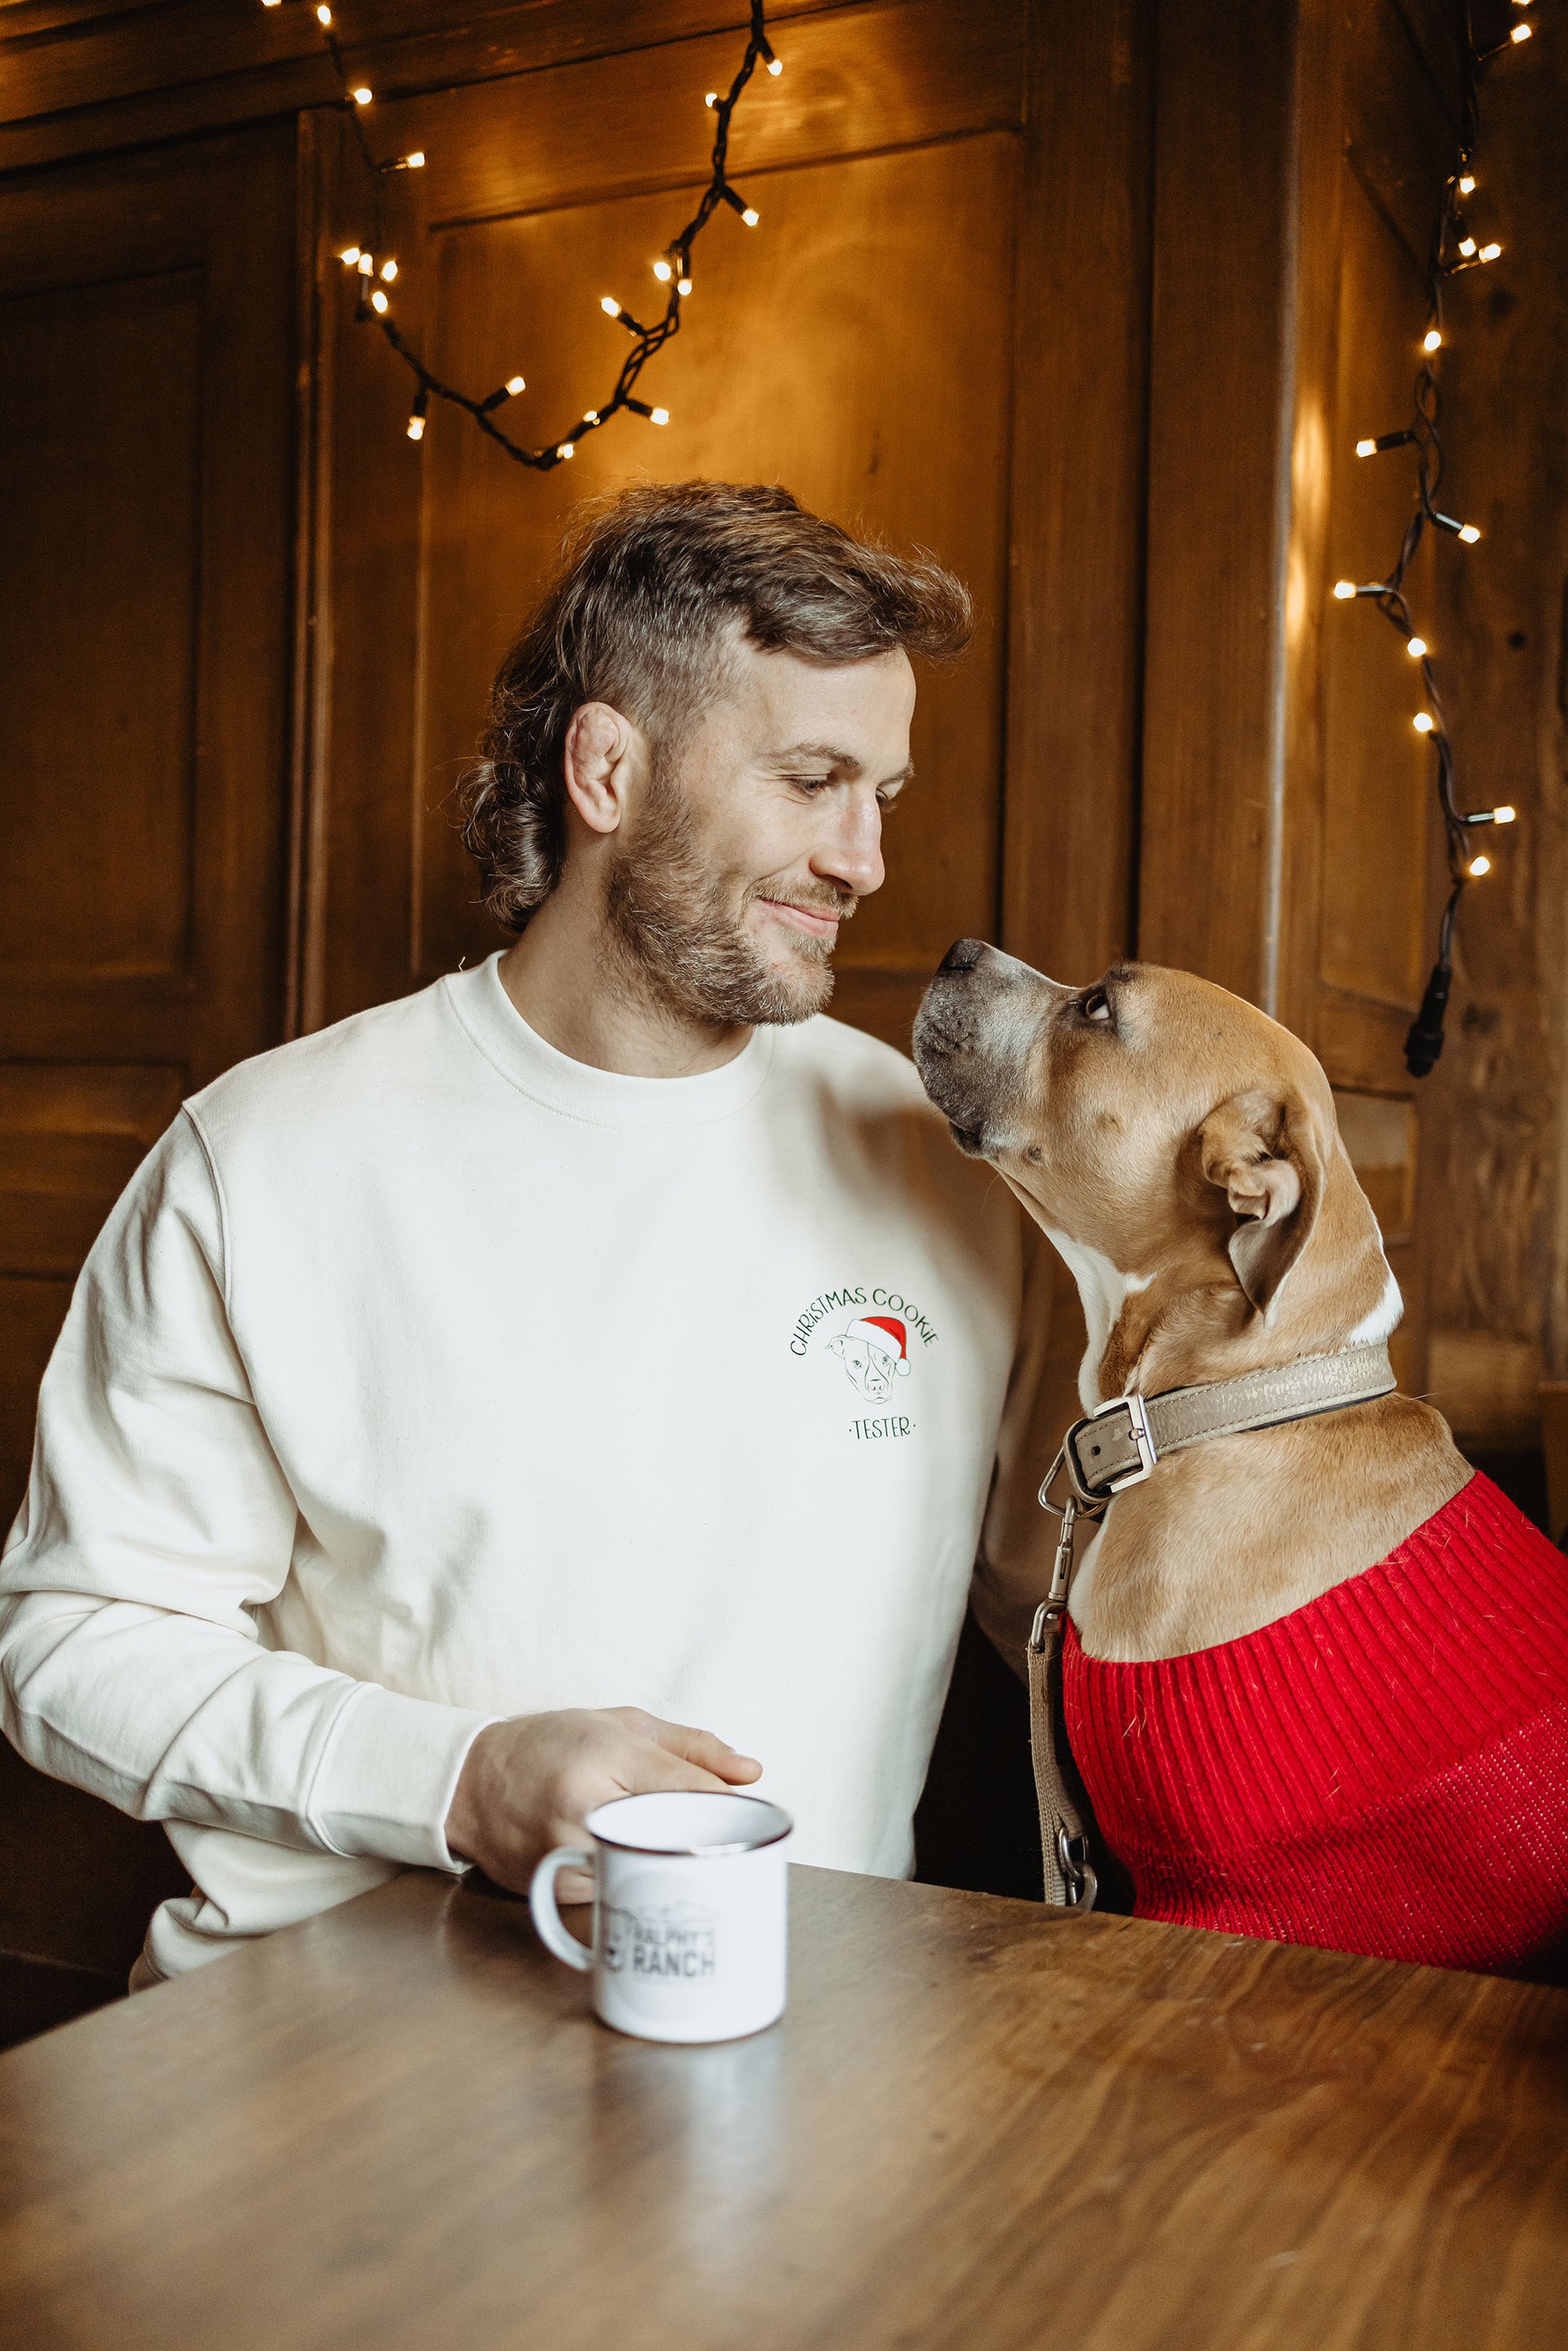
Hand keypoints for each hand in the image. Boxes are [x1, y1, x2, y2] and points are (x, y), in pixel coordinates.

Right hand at [444, 1706, 762, 1898]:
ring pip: (651, 1870)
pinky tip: (629, 1861)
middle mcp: (585, 1807)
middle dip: (706, 1839)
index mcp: (604, 1755)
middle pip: (677, 1835)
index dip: (725, 1802)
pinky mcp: (559, 1890)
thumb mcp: (621, 1725)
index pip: (689, 1787)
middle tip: (719, 1836)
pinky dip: (635, 1879)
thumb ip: (691, 1746)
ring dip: (673, 1863)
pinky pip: (620, 1891)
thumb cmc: (548, 1745)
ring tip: (672, 1846)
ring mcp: (569, 1854)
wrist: (469, 1785)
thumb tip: (752, 1772)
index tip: (744, 1809)